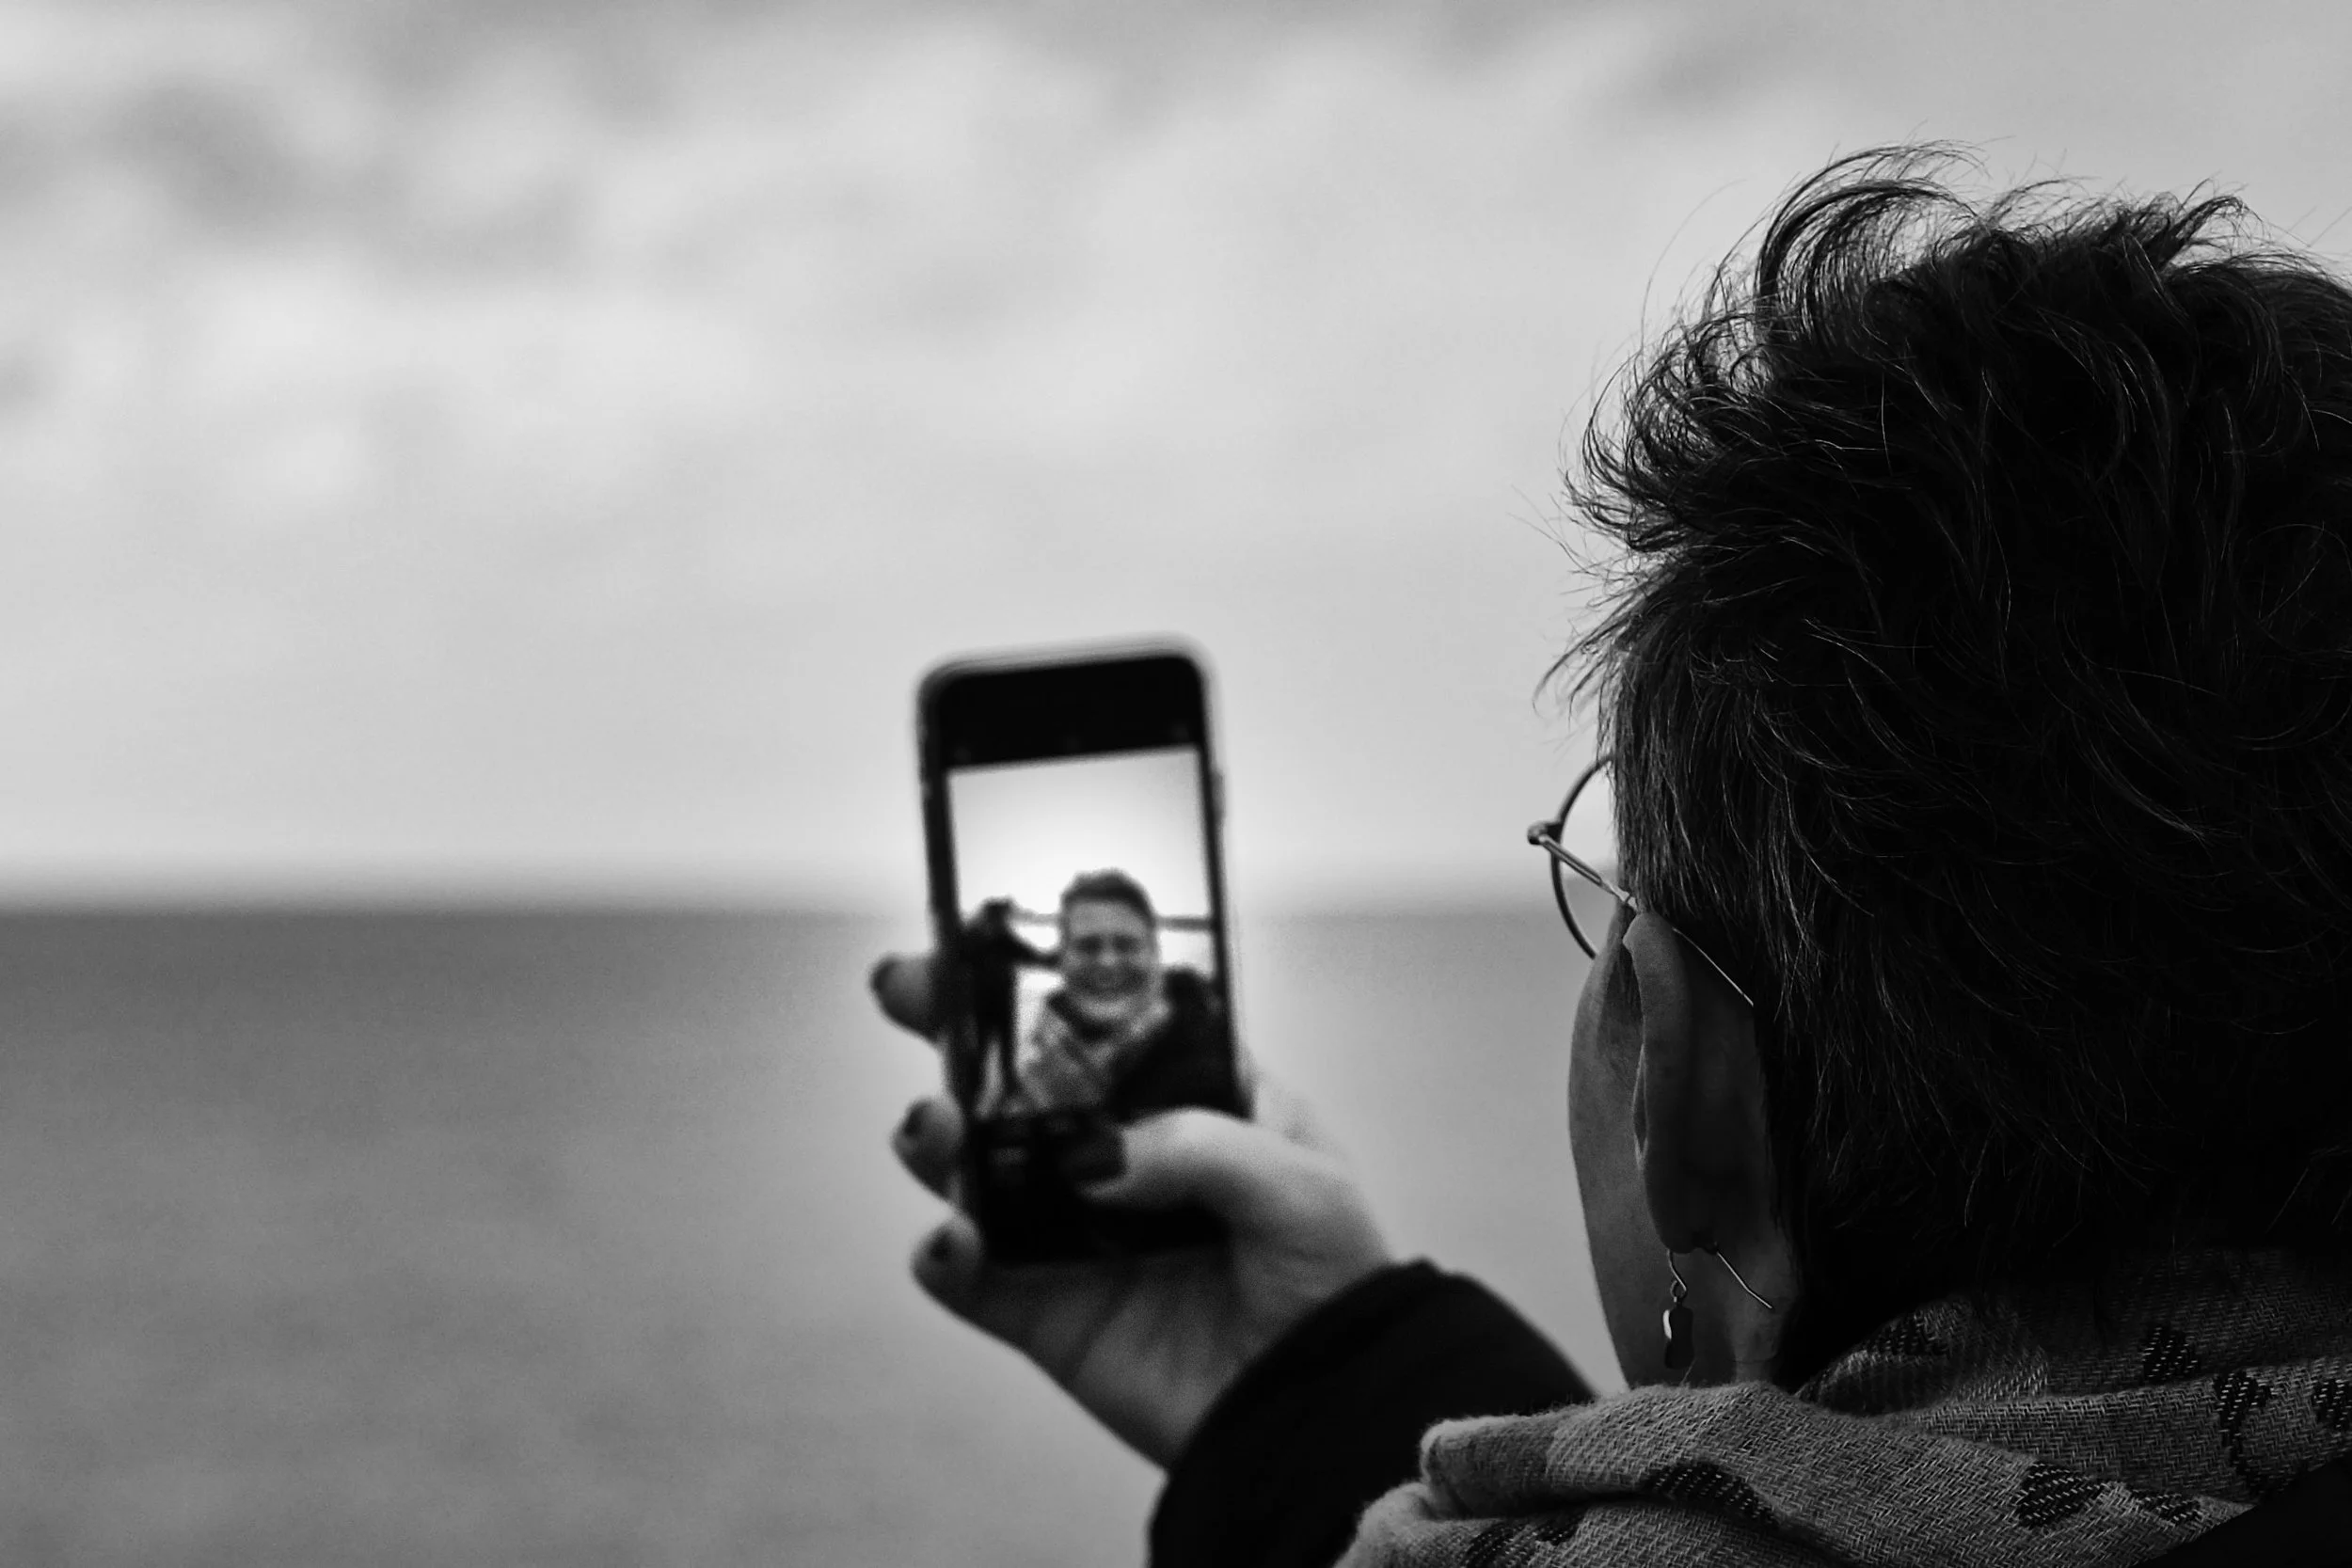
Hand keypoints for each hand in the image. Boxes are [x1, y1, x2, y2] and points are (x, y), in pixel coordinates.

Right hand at [871, 951, 1391, 1466]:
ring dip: (938, 1136)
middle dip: (953, 1027)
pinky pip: (972, 1278)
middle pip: (1017, 1078)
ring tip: (933, 1125)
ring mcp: (1075, 1234)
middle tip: (907, 989)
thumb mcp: (1298, 1184)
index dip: (1046, 978)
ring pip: (978, 1168)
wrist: (1326, 1416)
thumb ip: (1196, 1148)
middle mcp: (1120, 1156)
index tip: (985, 938)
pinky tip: (954, 1239)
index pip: (1105, 1021)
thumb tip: (1090, 1160)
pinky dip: (945, 1255)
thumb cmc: (1336, 1280)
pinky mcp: (1047, 1314)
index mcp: (1190, 1099)